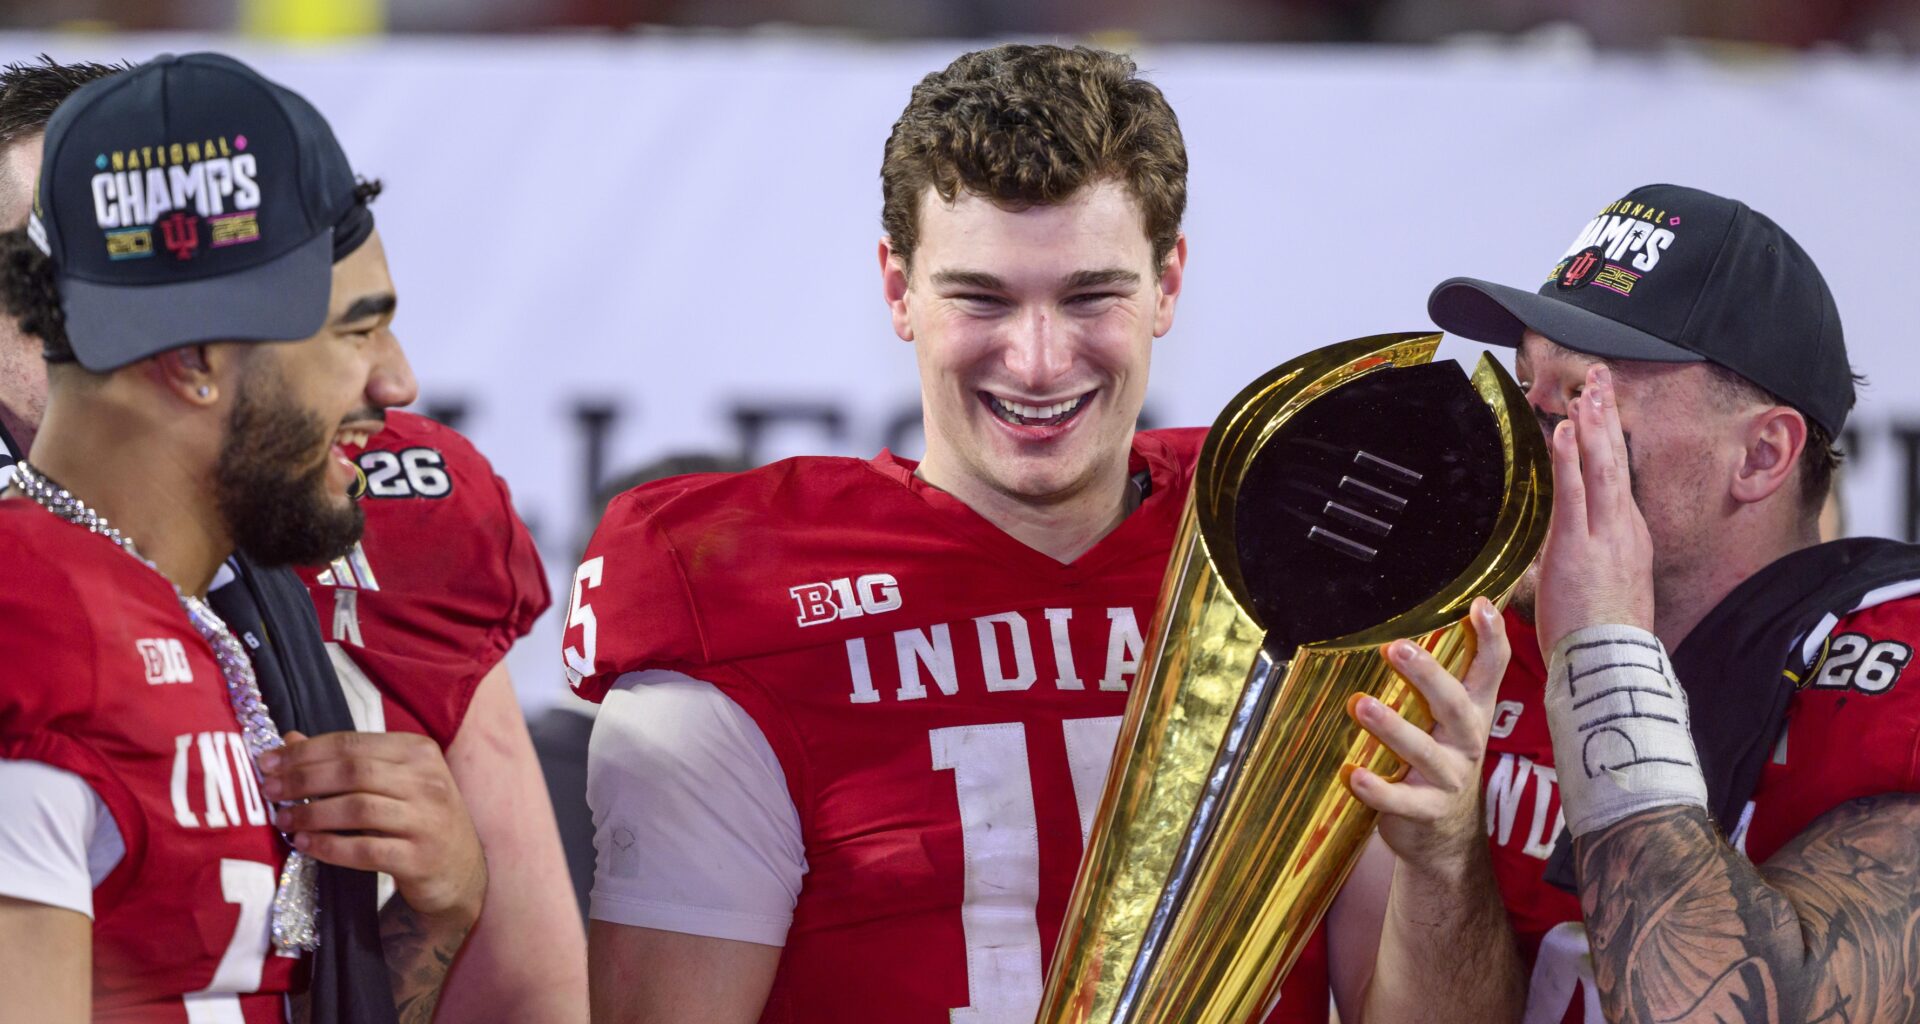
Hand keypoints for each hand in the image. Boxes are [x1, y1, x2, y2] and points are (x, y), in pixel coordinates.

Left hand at [260, 730, 486, 927]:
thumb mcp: (391, 781)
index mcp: (419, 751)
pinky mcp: (420, 857)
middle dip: (303, 779)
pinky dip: (329, 846)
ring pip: (358, 808)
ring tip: (281, 819)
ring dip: (311, 813)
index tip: (267, 762)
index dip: (305, 752)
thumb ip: (346, 760)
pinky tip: (305, 843)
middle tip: (268, 790)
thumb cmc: (419, 818)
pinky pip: (366, 849)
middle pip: (353, 771)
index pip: (352, 743)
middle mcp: (428, 780)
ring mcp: (428, 819)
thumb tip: (289, 739)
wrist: (461, 871)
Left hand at [1346, 596, 1507, 879]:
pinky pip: (1401, 800)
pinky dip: (1376, 789)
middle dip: (1428, 676)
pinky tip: (1353, 774)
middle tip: (1398, 649)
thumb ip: (1441, 679)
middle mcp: (1467, 742)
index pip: (1491, 671)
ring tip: (1361, 704)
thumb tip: (1415, 625)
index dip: (1491, 639)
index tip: (1481, 606)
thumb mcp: (1450, 721)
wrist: (1446, 837)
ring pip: (1424, 751)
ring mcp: (1449, 779)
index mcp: (1473, 712)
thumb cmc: (1441, 760)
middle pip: (1454, 705)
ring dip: (1392, 727)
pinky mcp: (1425, 811)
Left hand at [1534, 363, 1654, 655]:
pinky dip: (1570, 458)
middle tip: (1599, 377)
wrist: (1612, 667)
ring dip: (1590, 425)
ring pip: (1600, 468)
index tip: (1601, 406)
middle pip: (1615, 461)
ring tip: (1585, 389)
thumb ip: (1593, 559)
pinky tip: (1563, 430)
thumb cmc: (1604, 639)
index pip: (1619, 477)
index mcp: (1629, 538)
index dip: (1611, 438)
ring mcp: (1604, 536)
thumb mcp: (1607, 588)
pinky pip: (1574, 493)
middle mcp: (1623, 530)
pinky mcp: (1580, 547)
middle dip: (1606, 416)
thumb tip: (1576, 547)